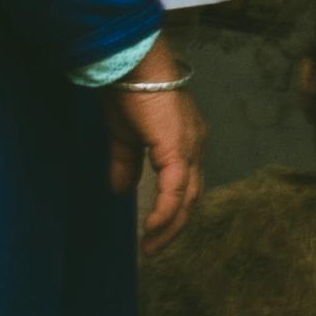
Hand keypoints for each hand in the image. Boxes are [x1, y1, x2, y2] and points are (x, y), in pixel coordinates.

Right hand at [105, 38, 202, 249]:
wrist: (131, 66)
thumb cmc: (129, 93)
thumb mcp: (125, 136)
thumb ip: (126, 165)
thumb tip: (120, 192)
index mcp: (185, 142)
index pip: (187, 185)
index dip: (174, 211)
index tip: (155, 233)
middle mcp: (195, 146)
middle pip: (192, 196)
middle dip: (175, 226)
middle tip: (154, 248)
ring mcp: (190, 147)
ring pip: (187, 197)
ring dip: (170, 226)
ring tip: (152, 247)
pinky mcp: (178, 149)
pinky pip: (175, 190)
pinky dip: (166, 212)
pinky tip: (152, 228)